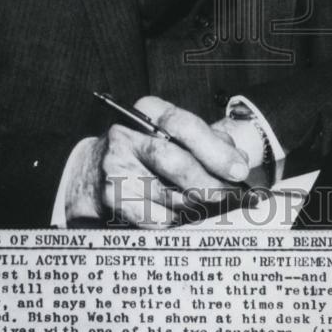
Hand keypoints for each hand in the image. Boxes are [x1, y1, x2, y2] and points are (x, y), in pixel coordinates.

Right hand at [65, 96, 250, 227]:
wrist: (93, 172)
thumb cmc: (145, 153)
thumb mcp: (173, 136)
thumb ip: (207, 142)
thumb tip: (238, 162)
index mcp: (148, 112)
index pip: (183, 125)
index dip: (215, 149)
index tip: (239, 171)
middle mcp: (126, 134)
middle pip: (173, 160)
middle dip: (207, 182)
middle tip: (227, 196)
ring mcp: (114, 165)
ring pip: (166, 194)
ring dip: (192, 206)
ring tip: (203, 207)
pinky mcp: (109, 195)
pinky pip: (153, 216)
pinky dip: (171, 220)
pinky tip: (176, 215)